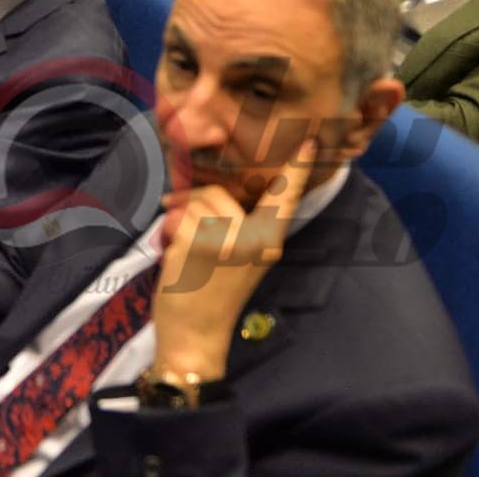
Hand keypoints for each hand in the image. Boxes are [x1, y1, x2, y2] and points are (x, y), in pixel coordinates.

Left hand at [152, 140, 314, 381]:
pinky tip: (173, 255)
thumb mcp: (239, 260)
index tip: (311, 141)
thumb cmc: (212, 297)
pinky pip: (177, 216)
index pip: (284, 199)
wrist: (196, 336)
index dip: (296, 169)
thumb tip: (213, 192)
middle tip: (184, 229)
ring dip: (179, 218)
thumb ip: (238, 227)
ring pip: (194, 201)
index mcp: (270, 242)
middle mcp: (255, 239)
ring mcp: (228, 240)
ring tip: (181, 247)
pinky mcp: (199, 243)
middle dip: (193, 204)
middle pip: (217, 192)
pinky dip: (168, 230)